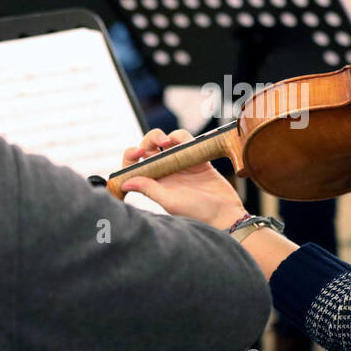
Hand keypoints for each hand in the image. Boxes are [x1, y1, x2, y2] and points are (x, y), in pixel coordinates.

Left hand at [120, 128, 247, 229]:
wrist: (225, 213)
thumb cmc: (198, 213)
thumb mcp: (170, 201)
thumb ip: (148, 188)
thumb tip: (125, 182)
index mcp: (155, 183)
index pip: (135, 166)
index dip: (131, 156)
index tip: (137, 152)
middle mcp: (166, 173)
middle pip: (150, 149)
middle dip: (149, 140)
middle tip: (159, 142)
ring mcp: (181, 165)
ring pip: (167, 142)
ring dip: (165, 136)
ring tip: (169, 141)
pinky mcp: (197, 159)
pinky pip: (186, 141)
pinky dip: (182, 137)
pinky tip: (183, 141)